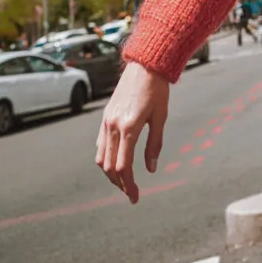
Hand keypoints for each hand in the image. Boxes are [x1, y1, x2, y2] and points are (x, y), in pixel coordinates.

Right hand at [95, 60, 168, 204]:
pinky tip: (116, 162)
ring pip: (102, 158)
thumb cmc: (157, 90)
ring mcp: (107, 121)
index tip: (135, 197)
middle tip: (131, 194)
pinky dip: (106, 159)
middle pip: (110, 166)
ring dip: (111, 174)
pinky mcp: (105, 116)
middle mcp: (114, 125)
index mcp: (129, 127)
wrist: (146, 64)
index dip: (129, 185)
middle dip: (120, 184)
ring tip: (124, 182)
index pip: (124, 167)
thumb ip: (154, 144)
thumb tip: (150, 169)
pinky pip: (101, 144)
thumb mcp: (160, 117)